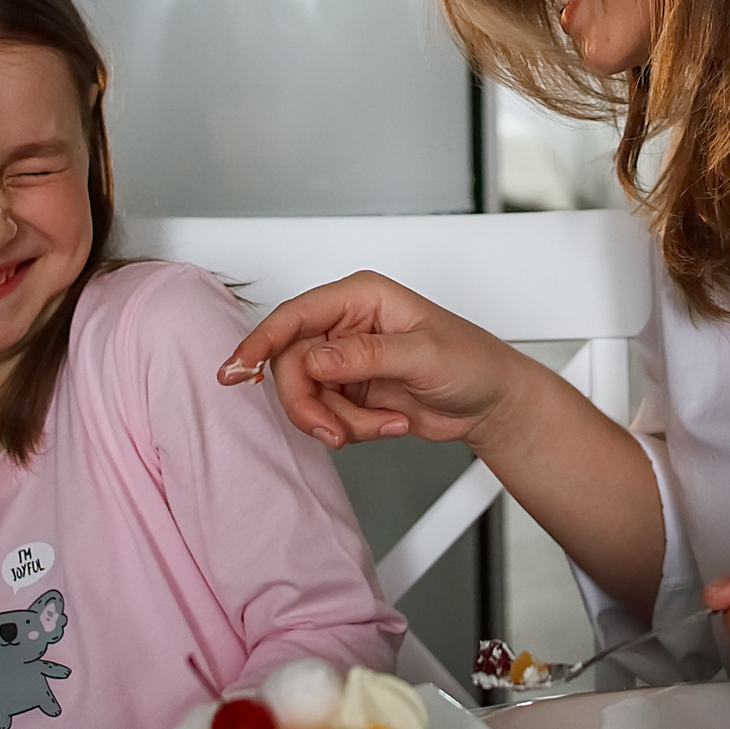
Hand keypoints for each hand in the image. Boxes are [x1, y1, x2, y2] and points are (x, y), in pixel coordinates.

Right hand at [217, 272, 532, 449]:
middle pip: (291, 364)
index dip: (261, 341)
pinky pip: (325, 416)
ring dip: (337, 422)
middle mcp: (347, 325)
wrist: (492, 403)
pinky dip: (351, 430)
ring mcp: (347, 361)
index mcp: (361, 298)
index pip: (295, 315)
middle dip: (309, 404)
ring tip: (381, 424)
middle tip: (333, 431)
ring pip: (305, 396)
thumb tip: (317, 356)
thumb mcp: (422, 356)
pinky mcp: (350, 392)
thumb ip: (366, 356)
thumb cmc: (472, 362)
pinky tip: (388, 424)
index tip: (237, 369)